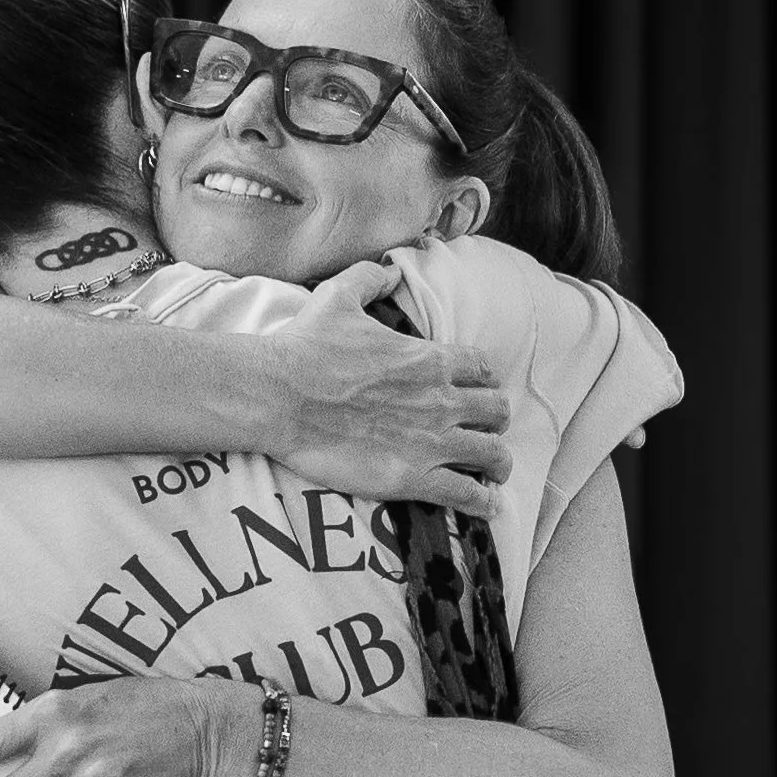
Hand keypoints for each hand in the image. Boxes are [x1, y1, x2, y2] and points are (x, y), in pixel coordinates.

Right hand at [263, 260, 512, 511]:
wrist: (278, 395)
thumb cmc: (305, 348)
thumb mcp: (338, 297)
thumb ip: (369, 279)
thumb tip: (389, 269)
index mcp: (429, 359)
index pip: (483, 368)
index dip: (483, 380)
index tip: (475, 389)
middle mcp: (441, 400)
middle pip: (497, 411)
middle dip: (495, 420)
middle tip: (484, 429)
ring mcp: (431, 442)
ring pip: (492, 455)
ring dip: (497, 463)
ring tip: (494, 472)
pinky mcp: (412, 477)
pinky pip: (467, 494)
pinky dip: (482, 503)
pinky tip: (487, 507)